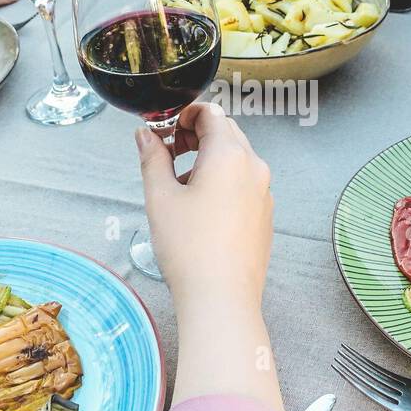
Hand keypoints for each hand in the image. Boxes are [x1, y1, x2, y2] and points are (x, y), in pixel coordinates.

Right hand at [135, 102, 272, 313]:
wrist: (221, 297)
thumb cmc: (189, 248)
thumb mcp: (160, 198)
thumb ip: (152, 158)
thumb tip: (145, 135)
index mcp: (230, 155)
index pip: (212, 113)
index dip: (185, 115)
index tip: (166, 130)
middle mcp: (254, 168)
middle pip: (227, 132)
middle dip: (197, 135)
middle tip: (171, 154)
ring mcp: (264, 192)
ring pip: (238, 158)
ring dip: (210, 158)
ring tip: (182, 185)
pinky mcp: (265, 214)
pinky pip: (245, 183)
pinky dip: (225, 181)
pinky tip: (202, 208)